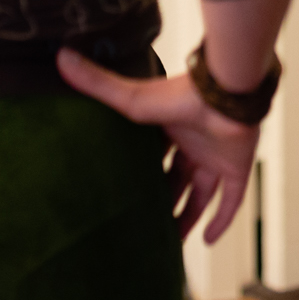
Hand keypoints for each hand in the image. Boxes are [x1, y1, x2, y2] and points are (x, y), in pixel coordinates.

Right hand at [58, 49, 259, 243]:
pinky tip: (208, 242)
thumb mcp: (132, 99)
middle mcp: (195, 143)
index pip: (155, 156)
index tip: (126, 192)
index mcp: (171, 127)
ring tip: (170, 242)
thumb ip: (97, 83)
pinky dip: (221, 221)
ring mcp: (217, 156)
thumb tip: (61, 56)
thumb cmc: (181, 96)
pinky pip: (231, 201)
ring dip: (188, 216)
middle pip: (177, 178)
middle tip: (145, 224)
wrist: (229, 94)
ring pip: (201, 194)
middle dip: (163, 199)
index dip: (142, 174)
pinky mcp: (237, 168)